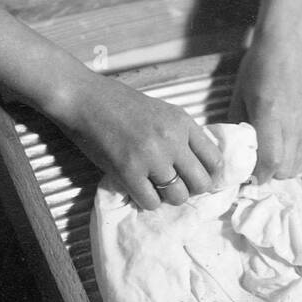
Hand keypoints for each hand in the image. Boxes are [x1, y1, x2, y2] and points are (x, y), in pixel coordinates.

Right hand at [53, 73, 222, 210]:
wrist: (86, 99)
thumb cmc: (121, 104)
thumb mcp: (162, 112)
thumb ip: (182, 134)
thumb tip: (199, 165)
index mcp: (183, 122)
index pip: (214, 160)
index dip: (208, 174)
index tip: (196, 177)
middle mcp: (172, 140)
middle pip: (201, 183)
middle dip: (190, 189)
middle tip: (176, 185)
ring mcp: (151, 157)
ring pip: (178, 197)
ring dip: (168, 197)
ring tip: (155, 186)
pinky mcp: (128, 172)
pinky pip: (151, 202)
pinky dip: (146, 200)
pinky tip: (138, 188)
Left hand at [228, 30, 301, 184]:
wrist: (287, 47)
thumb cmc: (258, 68)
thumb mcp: (239, 96)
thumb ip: (237, 128)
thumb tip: (235, 155)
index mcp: (271, 114)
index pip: (270, 161)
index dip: (258, 175)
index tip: (248, 175)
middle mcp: (295, 122)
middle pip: (285, 170)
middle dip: (268, 172)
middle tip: (257, 162)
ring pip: (298, 166)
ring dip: (283, 166)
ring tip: (271, 152)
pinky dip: (296, 157)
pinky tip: (285, 143)